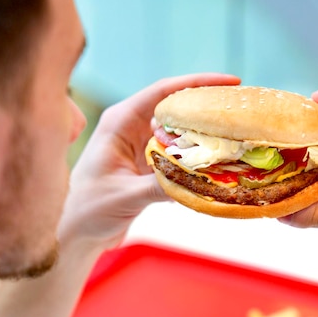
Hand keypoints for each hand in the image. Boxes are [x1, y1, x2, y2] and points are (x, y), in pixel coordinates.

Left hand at [60, 73, 240, 247]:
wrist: (76, 233)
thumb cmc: (87, 210)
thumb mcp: (124, 195)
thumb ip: (158, 186)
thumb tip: (198, 180)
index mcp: (119, 122)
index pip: (163, 92)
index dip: (197, 84)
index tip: (229, 82)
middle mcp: (131, 129)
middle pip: (177, 109)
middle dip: (207, 108)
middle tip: (241, 111)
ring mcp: (141, 147)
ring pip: (180, 133)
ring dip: (204, 136)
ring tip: (237, 136)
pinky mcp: (148, 166)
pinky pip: (179, 156)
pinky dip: (196, 159)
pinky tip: (218, 164)